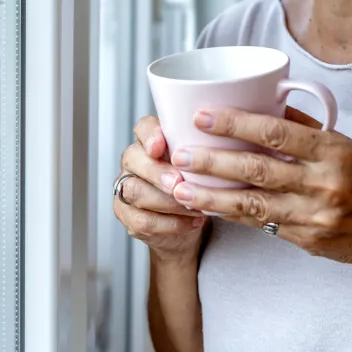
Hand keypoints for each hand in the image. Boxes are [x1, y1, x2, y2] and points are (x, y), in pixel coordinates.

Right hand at [114, 116, 206, 259]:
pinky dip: (169, 224)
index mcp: (151, 141)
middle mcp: (134, 161)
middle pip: (132, 159)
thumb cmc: (199, 186)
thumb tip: (225, 141)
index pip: (142, 127)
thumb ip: (207, 150)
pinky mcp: (127, 215)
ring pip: (134, 191)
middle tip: (178, 183)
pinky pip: (141, 220)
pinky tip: (191, 223)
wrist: (191, 223)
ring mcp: (126, 188)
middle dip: (157, 172)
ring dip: (167, 202)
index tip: (159, 146)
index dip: (149, 135)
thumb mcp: (206, 165)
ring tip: (195, 208)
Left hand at [167, 107, 351, 280]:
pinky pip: (263, 225)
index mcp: (335, 152)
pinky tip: (207, 207)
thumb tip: (270, 107)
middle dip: (212, 160)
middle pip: (257, 169)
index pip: (277, 133)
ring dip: (211, 196)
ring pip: (252, 204)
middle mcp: (324, 184)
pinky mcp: (307, 241)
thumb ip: (310, 131)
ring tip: (179, 187)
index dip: (236, 123)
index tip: (204, 116)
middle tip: (178, 151)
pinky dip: (232, 215)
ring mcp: (314, 217)